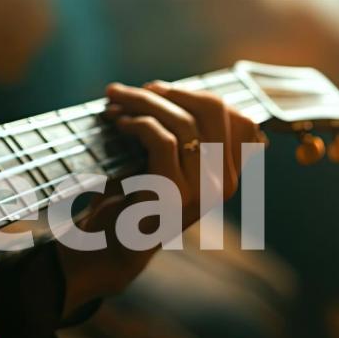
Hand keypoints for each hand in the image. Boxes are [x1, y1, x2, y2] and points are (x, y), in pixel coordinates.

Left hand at [58, 81, 263, 316]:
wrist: (106, 248)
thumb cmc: (130, 201)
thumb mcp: (162, 163)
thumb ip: (178, 134)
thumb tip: (165, 89)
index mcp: (229, 172)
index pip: (232, 114)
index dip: (191, 93)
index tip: (154, 90)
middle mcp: (225, 183)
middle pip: (212, 109)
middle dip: (166, 91)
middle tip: (128, 91)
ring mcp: (203, 191)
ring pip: (182, 122)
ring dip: (142, 103)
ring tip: (114, 103)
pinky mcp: (174, 195)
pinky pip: (162, 140)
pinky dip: (137, 124)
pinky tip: (119, 124)